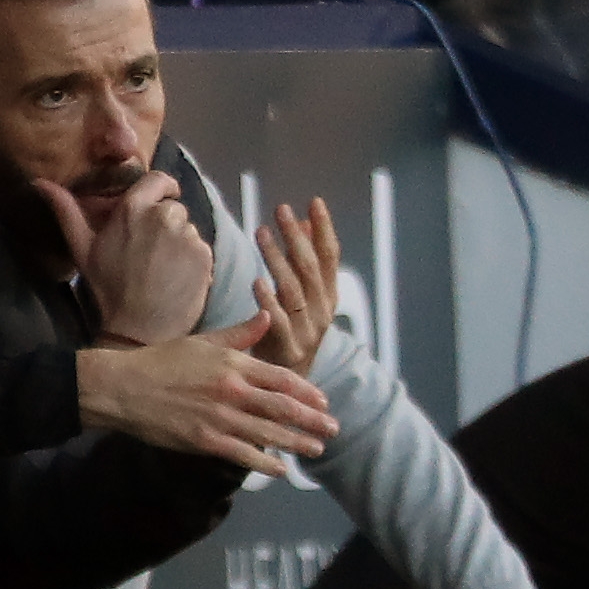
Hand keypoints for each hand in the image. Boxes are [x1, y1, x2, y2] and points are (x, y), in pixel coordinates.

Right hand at [41, 171, 209, 345]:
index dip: (161, 188)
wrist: (138, 330)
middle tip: (150, 249)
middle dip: (164, 222)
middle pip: (172, 207)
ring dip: (179, 241)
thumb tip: (39, 182)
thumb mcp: (82, 249)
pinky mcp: (205, 255)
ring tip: (162, 267)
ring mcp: (188, 235)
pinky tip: (177, 277)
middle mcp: (165, 215)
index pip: (158, 179)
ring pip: (188, 228)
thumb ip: (66, 211)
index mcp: (134, 208)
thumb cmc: (108, 289)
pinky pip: (201, 247)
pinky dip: (193, 259)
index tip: (158, 201)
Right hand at [76, 310, 337, 475]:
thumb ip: (240, 334)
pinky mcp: (205, 441)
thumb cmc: (161, 361)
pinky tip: (281, 469)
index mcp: (233, 364)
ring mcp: (220, 418)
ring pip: (269, 432)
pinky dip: (265, 464)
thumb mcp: (203, 341)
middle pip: (283, 407)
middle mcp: (232, 391)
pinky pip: (243, 454)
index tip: (324, 400)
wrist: (123, 388)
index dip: (307, 391)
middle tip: (333, 429)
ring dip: (297, 442)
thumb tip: (268, 316)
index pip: (281, 378)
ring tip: (316, 449)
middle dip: (312, 419)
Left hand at [251, 198, 341, 374]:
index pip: (330, 256)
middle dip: (296, 236)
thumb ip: (304, 263)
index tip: (314, 201)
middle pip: (311, 268)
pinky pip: (279, 322)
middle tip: (281, 209)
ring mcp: (308, 331)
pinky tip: (257, 280)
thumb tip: (304, 222)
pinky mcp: (289, 348)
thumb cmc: (289, 333)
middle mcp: (322, 311)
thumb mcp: (301, 297)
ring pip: (293, 289)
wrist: (288, 387)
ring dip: (277, 259)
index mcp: (328, 296)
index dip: (324, 228)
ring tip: (261, 232)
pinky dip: (269, 301)